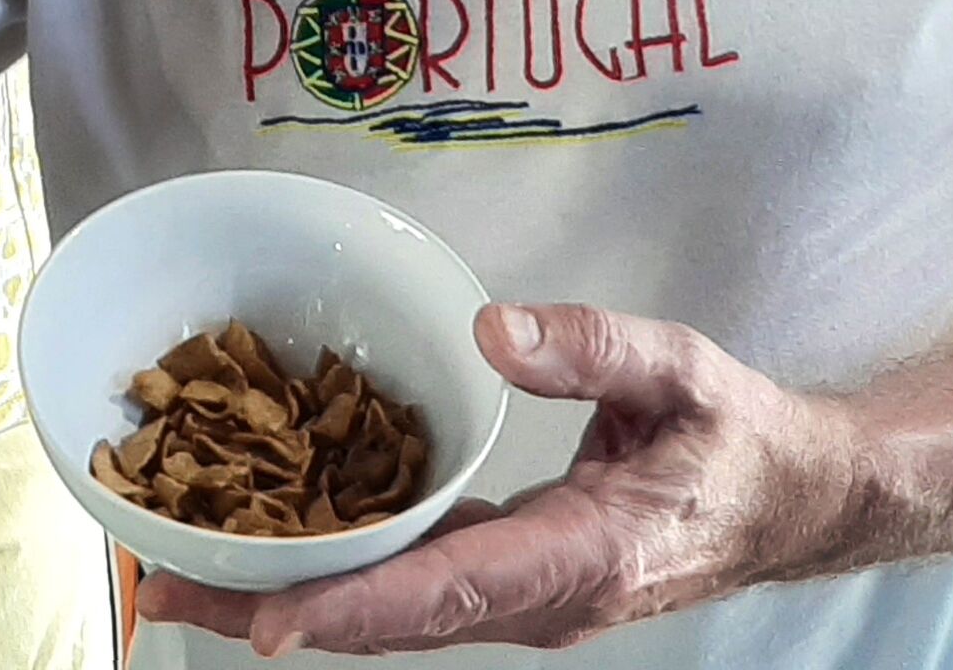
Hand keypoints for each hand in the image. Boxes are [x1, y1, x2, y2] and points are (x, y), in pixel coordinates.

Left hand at [140, 304, 866, 656]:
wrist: (792, 503)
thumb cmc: (738, 439)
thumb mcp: (682, 370)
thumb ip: (593, 350)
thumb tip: (493, 329)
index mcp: (579, 558)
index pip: (448, 592)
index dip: (354, 609)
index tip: (267, 623)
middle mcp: (537, 599)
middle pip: (391, 619)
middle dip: (273, 609)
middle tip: (160, 591)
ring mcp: (520, 600)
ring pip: (391, 613)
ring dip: (288, 600)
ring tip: (177, 579)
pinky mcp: (509, 579)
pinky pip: (412, 588)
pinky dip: (337, 578)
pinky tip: (273, 550)